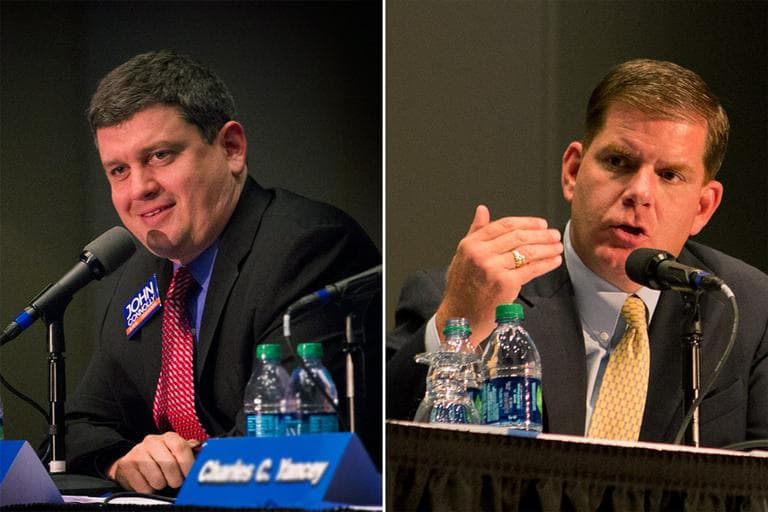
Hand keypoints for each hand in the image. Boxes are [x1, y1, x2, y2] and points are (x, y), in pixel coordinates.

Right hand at [107, 432, 201, 492]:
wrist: (130, 460)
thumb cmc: (158, 456)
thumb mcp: (173, 450)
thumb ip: (188, 451)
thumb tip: (204, 452)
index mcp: (168, 437)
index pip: (181, 447)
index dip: (188, 464)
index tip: (190, 475)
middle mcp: (152, 441)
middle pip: (170, 464)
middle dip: (176, 479)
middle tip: (175, 481)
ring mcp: (138, 452)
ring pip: (157, 478)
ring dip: (161, 484)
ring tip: (160, 480)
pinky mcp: (127, 465)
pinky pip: (144, 487)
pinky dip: (148, 489)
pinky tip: (148, 481)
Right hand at [436, 205, 562, 344]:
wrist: (460, 315)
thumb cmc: (461, 287)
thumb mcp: (462, 255)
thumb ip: (475, 231)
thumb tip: (482, 210)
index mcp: (470, 244)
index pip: (503, 225)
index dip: (526, 222)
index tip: (540, 224)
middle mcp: (481, 254)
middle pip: (518, 236)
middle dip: (541, 234)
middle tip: (554, 234)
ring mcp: (493, 268)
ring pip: (527, 252)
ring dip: (547, 248)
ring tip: (558, 246)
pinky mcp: (505, 283)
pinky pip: (531, 269)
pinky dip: (546, 264)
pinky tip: (554, 260)